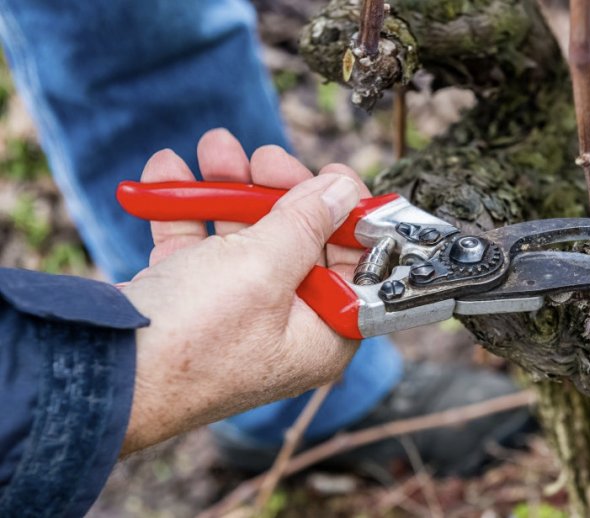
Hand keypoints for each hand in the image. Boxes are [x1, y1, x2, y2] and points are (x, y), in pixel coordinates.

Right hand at [120, 129, 369, 454]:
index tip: (335, 176)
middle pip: (298, 245)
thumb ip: (307, 223)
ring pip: (244, 240)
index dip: (347, 218)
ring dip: (228, 189)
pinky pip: (197, 249)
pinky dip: (184, 210)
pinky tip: (167, 172)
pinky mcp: (190, 307)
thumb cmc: (193, 337)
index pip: (352, 268)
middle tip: (264, 156)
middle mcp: (283, 329)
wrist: (101, 375)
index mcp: (320, 335)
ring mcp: (234, 318)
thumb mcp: (263, 268)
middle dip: (278, 191)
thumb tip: (343, 191)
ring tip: (214, 147)